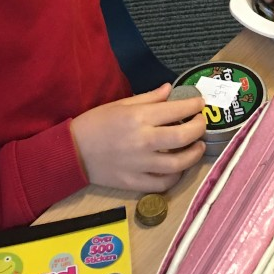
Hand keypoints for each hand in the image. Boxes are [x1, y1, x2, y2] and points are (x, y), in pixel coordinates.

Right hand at [70, 84, 205, 191]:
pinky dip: (176, 176)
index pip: (176, 110)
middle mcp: (143, 141)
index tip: (200, 104)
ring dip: (194, 154)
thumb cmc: (95, 123)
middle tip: (201, 123)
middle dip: (199, 128)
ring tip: (198, 147)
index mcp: (138, 118)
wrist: (72, 152)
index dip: (194, 106)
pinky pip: (163, 184)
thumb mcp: (120, 104)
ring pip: (178, 164)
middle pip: (184, 137)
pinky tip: (178, 167)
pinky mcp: (134, 183)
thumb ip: (148, 98)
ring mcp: (140, 165)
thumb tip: (170, 90)